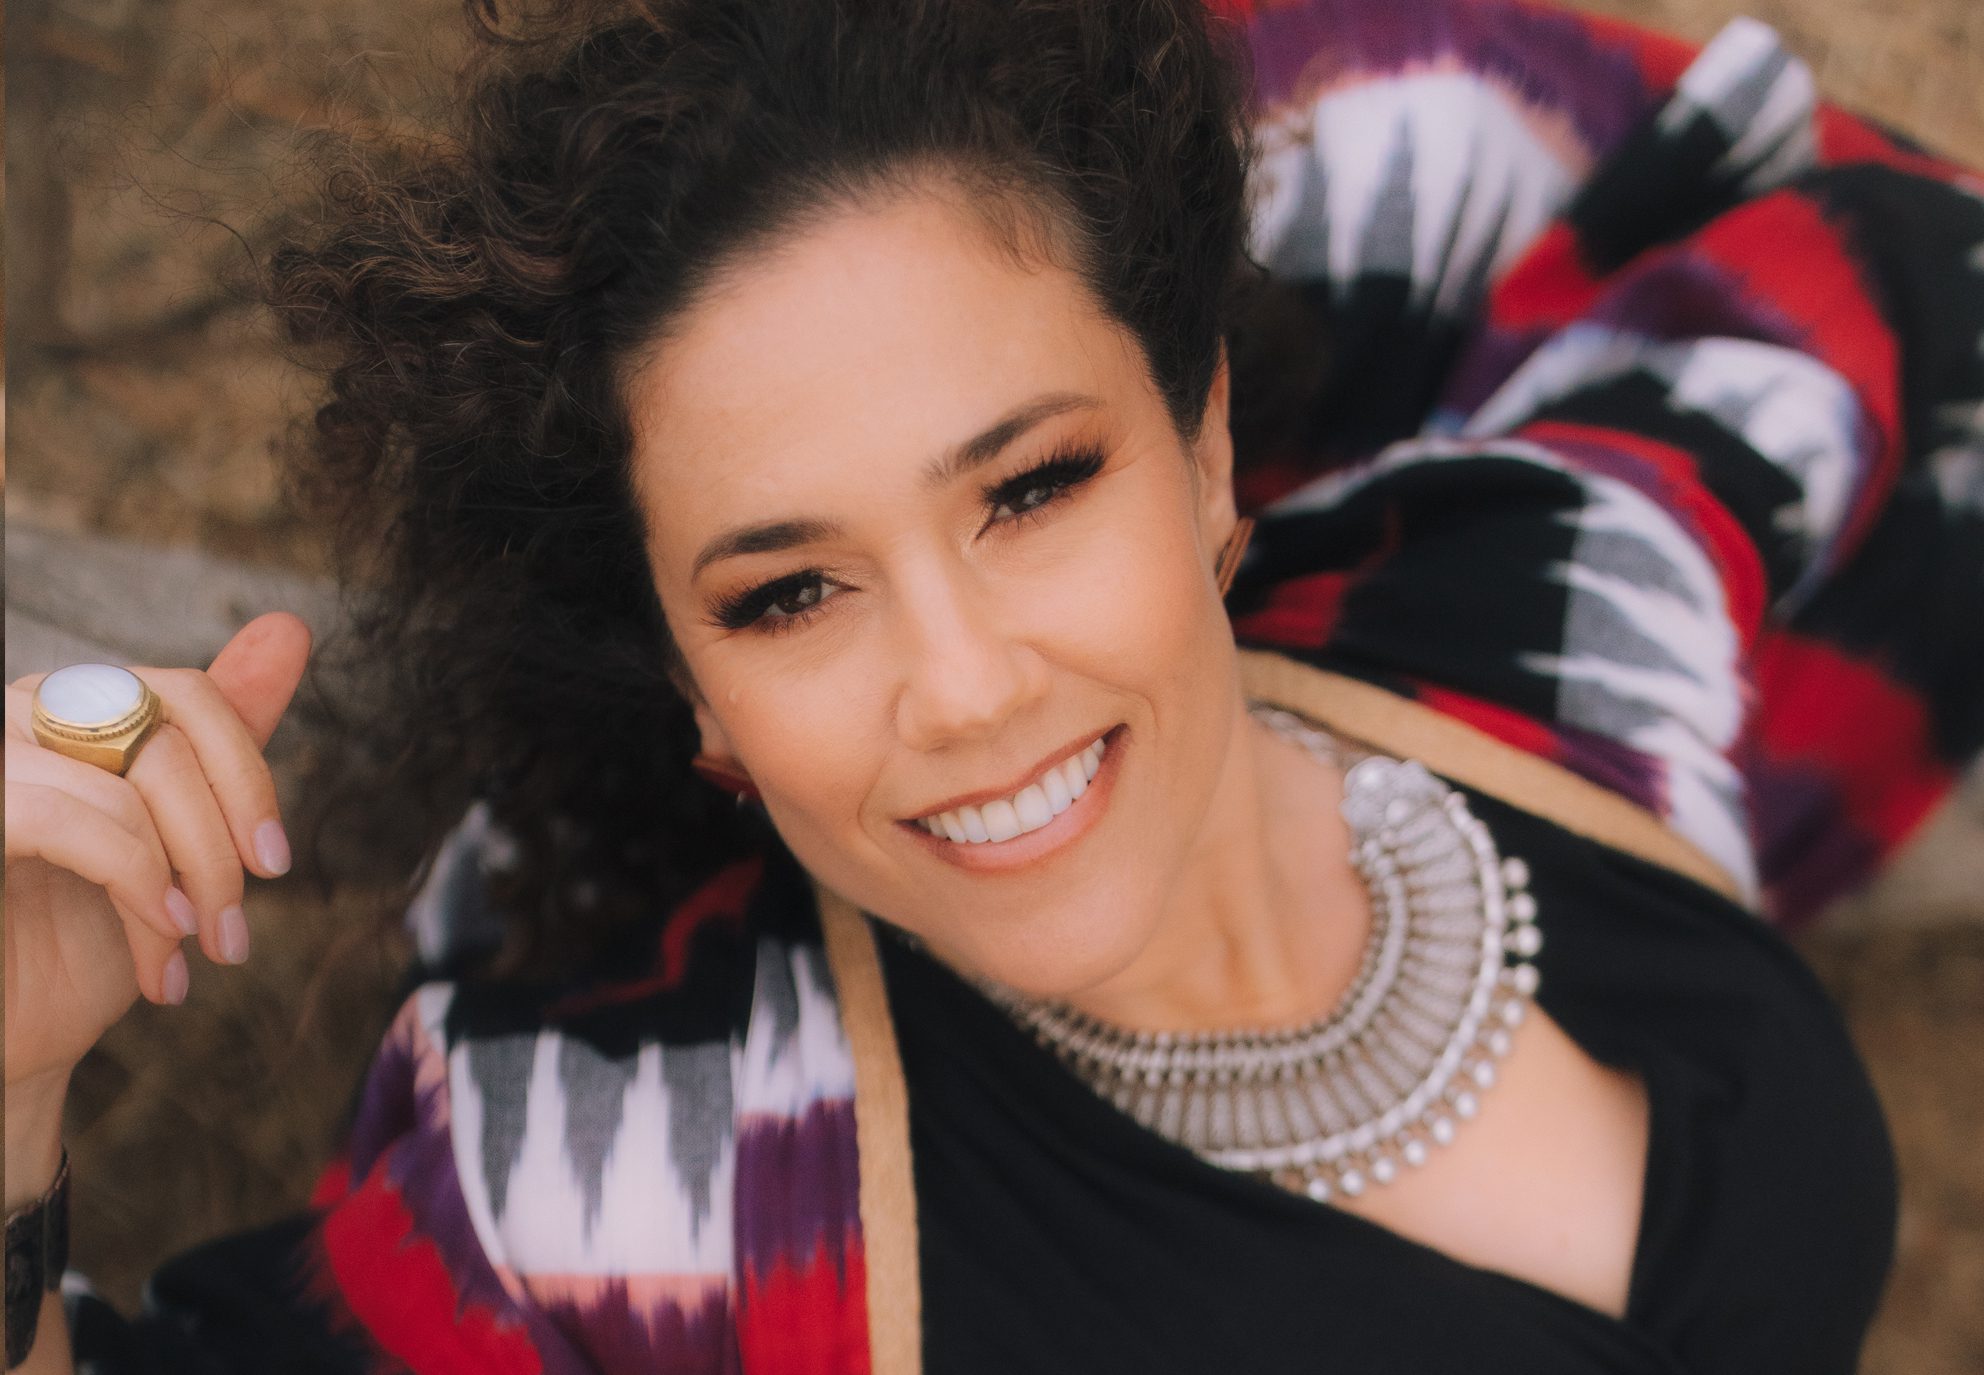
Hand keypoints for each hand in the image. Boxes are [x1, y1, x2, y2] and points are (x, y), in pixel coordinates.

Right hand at [3, 613, 311, 1094]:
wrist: (17, 1042)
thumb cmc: (87, 942)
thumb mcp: (180, 839)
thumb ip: (223, 741)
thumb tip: (289, 628)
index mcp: (77, 710)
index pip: (186, 694)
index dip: (247, 777)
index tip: (276, 864)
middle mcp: (22, 715)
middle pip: (164, 739)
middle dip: (220, 846)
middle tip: (235, 937)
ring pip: (125, 781)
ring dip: (183, 878)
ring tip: (196, 953)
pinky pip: (58, 813)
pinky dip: (131, 877)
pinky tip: (158, 943)